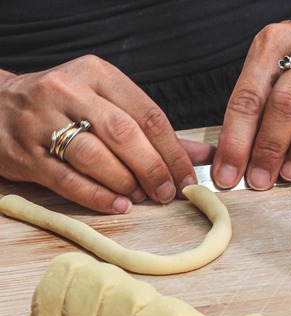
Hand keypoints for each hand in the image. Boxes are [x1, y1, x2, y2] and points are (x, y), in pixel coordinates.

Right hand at [0, 55, 206, 212]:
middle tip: (167, 192)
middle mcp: (68, 91)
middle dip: (153, 168)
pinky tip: (117, 205)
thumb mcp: (107, 103)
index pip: (148, 114)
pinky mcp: (25, 152)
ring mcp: (41, 121)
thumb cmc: (64, 107)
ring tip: (141, 197)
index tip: (188, 176)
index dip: (174, 151)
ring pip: (95, 155)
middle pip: (124, 134)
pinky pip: (67, 179)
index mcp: (96, 73)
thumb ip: (154, 130)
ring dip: (125, 182)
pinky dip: (97, 196)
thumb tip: (203, 155)